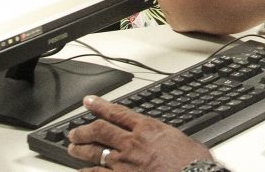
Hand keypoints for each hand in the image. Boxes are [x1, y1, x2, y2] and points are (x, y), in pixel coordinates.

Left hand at [68, 96, 212, 171]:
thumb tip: (163, 137)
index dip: (100, 106)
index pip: (117, 112)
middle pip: (100, 131)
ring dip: (81, 149)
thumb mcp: (180, 138)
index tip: (89, 101)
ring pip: (96, 152)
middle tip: (74, 131)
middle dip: (84, 130)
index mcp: (148, 128)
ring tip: (72, 148)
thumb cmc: (191, 162)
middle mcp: (132, 143)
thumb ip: (165, 135)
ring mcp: (125, 162)